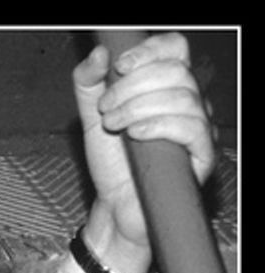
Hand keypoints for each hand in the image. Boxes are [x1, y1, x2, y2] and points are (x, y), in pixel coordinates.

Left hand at [73, 32, 215, 272]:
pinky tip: (135, 134)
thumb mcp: (90, 118)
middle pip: (176, 71)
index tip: (118, 67)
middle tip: (105, 109)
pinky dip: (159, 125)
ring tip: (113, 125)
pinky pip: (192, 128)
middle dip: (132, 86)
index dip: (149, 50)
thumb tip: (100, 52)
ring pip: (183, 98)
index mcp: (166, 86)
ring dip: (138, 108)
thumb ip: (87, 83)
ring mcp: (199, 128)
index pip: (174, 48)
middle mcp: (188, 102)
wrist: (115, 205)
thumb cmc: (112, 162)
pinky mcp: (202, 155)